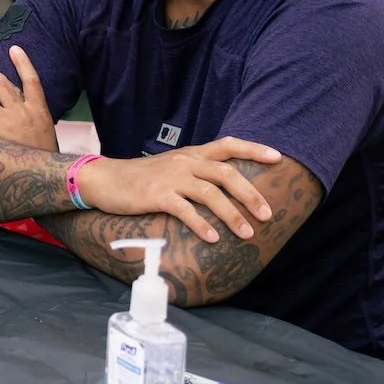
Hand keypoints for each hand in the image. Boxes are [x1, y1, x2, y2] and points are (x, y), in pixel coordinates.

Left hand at [0, 46, 56, 151]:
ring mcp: (7, 126)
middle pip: (2, 84)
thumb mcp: (48, 136)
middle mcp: (23, 114)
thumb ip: (35, 123)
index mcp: (40, 112)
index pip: (32, 80)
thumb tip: (25, 116)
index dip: (23, 62)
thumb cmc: (49, 161)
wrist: (55, 179)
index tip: (14, 48)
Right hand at [76, 140, 284, 243]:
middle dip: (250, 194)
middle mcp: (185, 162)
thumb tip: (224, 188)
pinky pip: (185, 210)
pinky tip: (213, 238)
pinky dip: (202, 224)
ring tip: (247, 234)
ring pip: (210, 193)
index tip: (278, 157)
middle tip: (267, 214)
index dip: (254, 149)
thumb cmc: (140, 178)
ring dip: (232, 214)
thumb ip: (196, 172)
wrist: (104, 179)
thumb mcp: (171, 167)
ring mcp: (171, 178)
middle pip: (226, 173)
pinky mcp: (156, 195)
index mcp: (191, 154)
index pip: (228, 145)